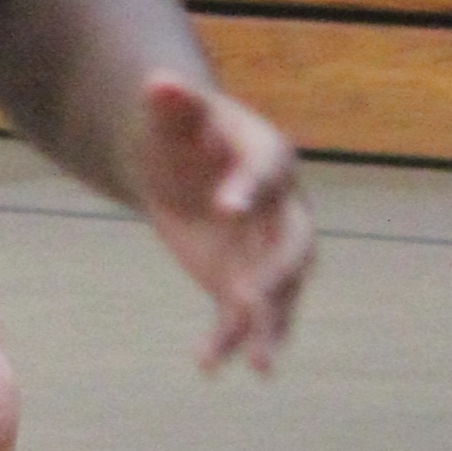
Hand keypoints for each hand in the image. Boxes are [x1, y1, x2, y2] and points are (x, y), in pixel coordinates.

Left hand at [136, 74, 313, 376]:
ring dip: (271, 329)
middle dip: (280, 274)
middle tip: (258, 300)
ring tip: (259, 367)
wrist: (180, 164)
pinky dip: (228, 342)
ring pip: (281, 295)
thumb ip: (170, 101)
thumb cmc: (181, 129)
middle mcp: (281, 210)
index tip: (225, 205)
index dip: (249, 187)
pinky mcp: (244, 284)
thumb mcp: (171, 114)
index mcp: (269, 157)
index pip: (268, 173)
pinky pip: (242, 318)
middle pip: (294, 244)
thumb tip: (157, 83)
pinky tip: (206, 366)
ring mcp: (267, 252)